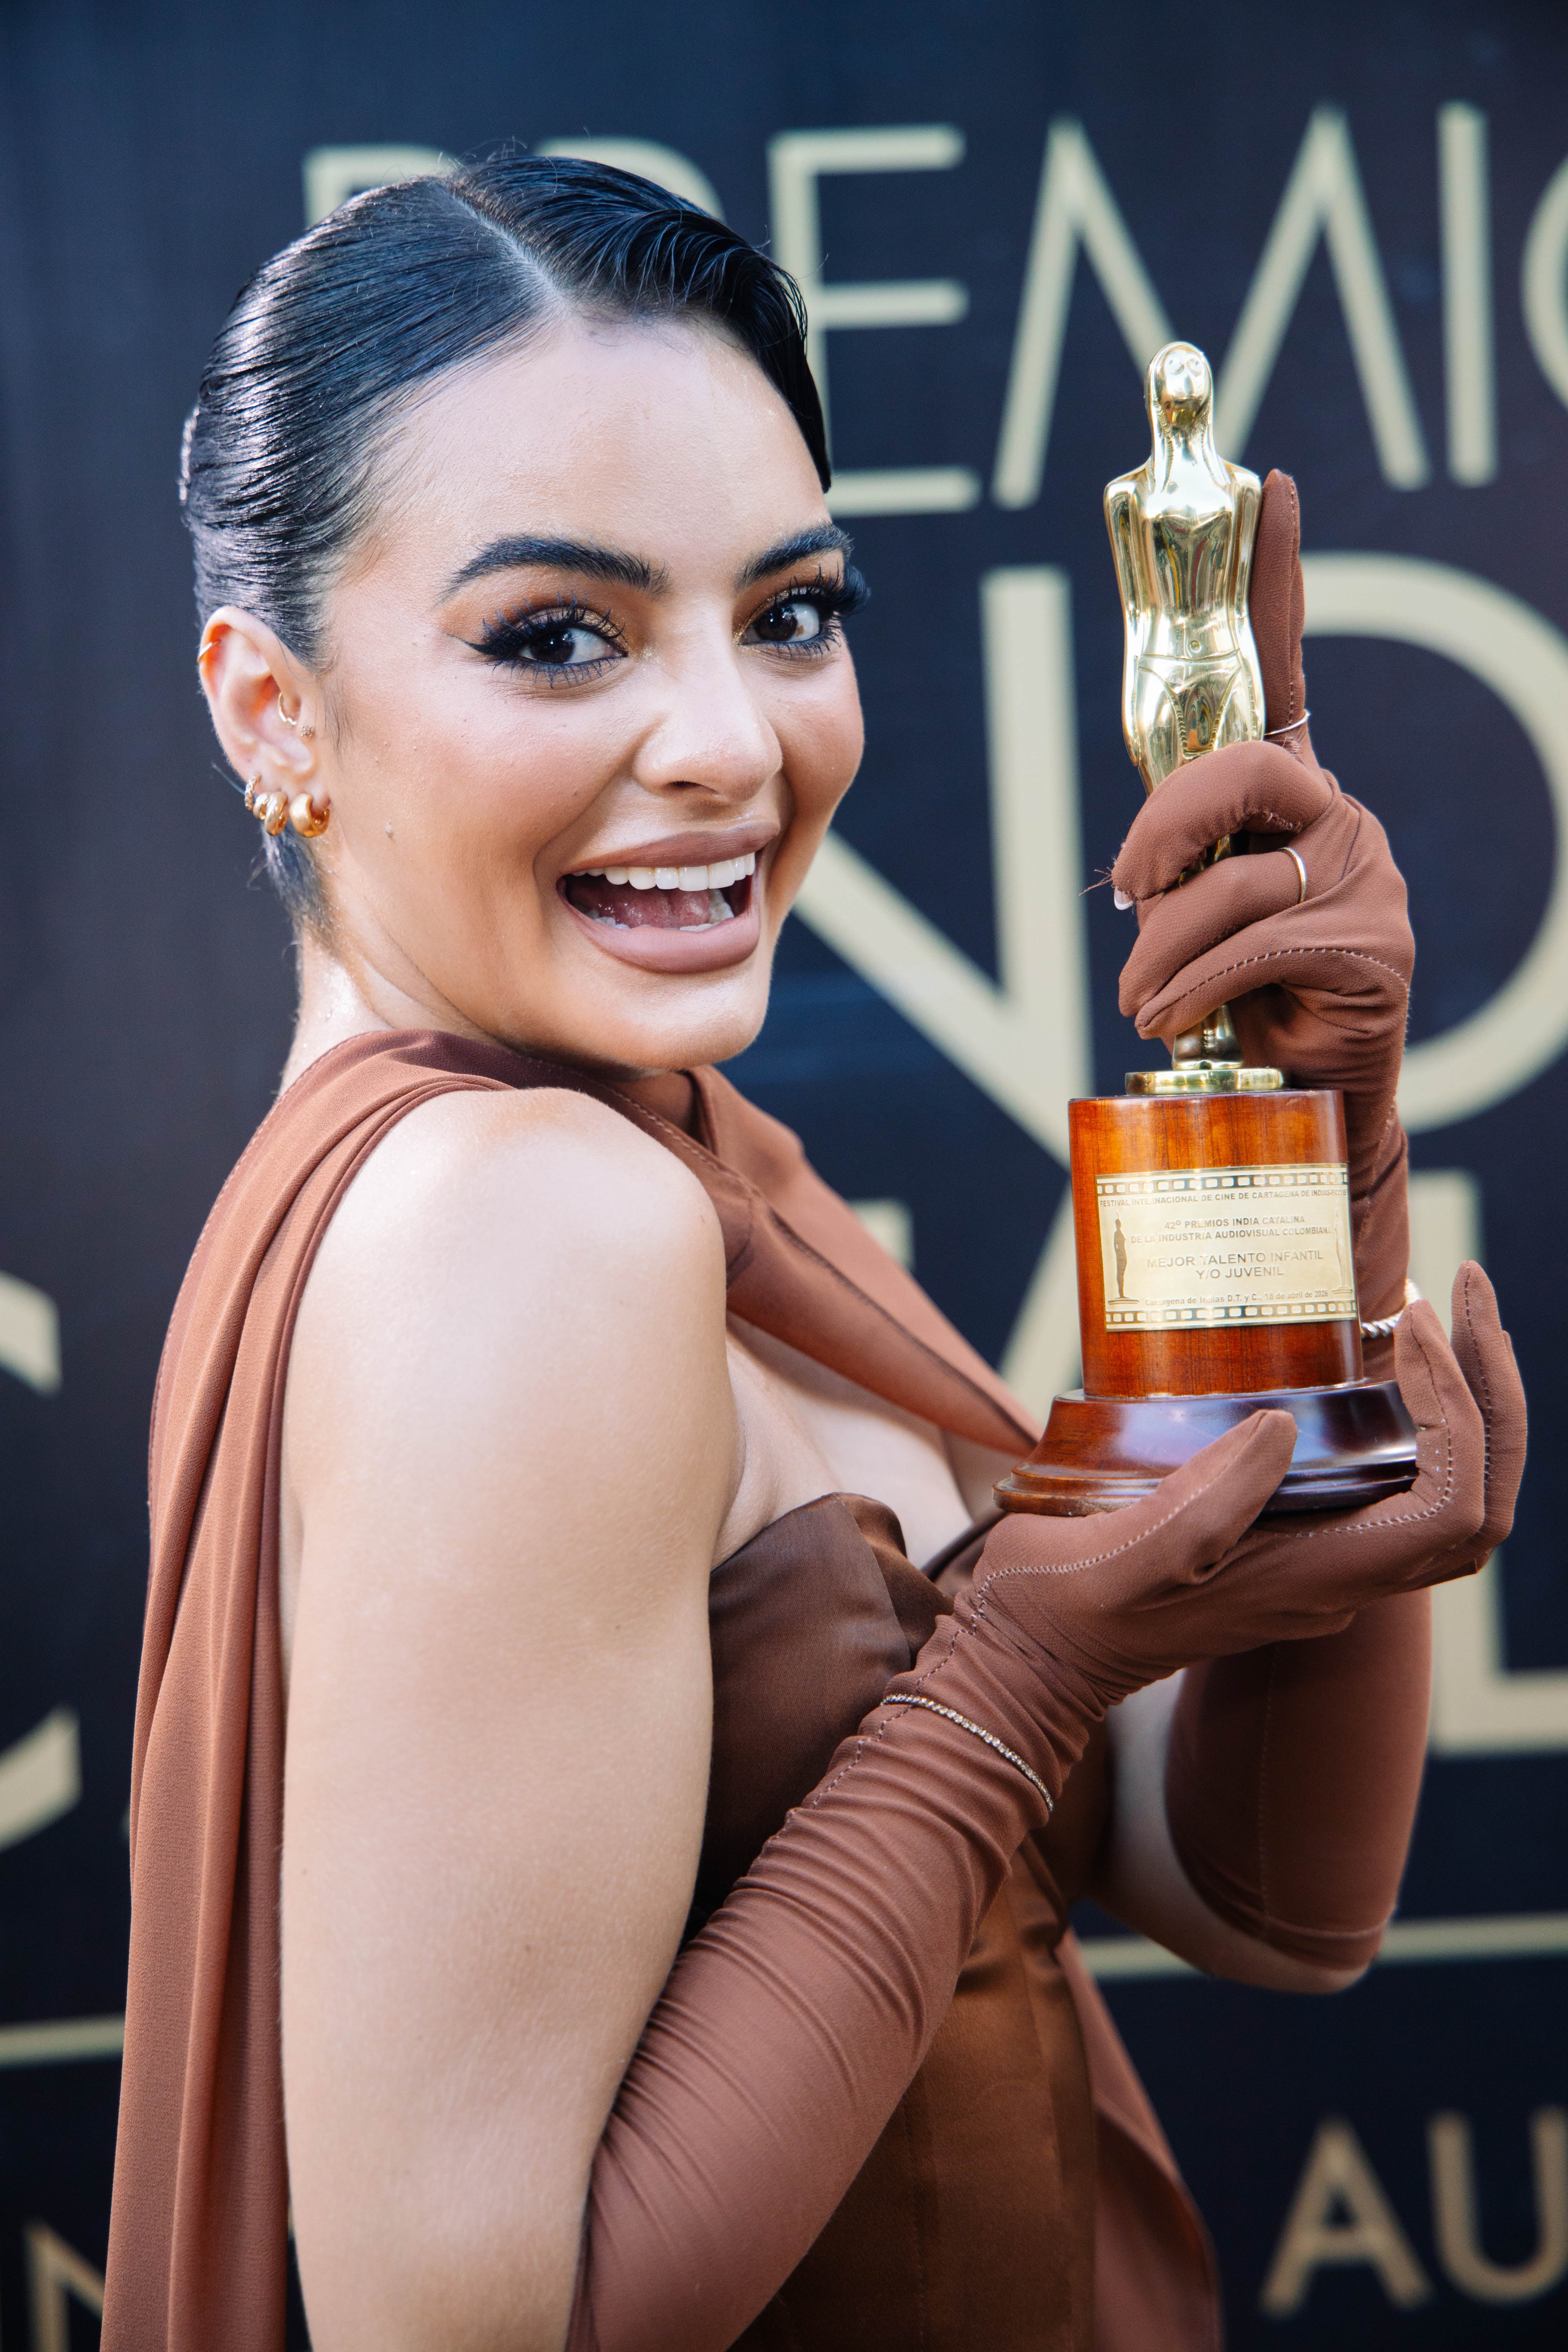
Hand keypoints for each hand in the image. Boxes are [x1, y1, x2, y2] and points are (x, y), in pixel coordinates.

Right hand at [927, 1266, 1521, 1729]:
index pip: (1454, 1512)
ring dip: (1463, 1399)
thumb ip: (1204, 1504)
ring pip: (1448, 1491)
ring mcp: (1323, 1563)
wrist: (1031, 1661)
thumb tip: (1281, 1427)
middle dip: (1493, 1392)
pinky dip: (1412, 1416)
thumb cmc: (1063, 1608)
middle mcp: (1338, 1578)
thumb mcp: (1121, 1554)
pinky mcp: (1294, 1543)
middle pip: (1478, 1500)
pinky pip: (1395, 1484)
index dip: (1459, 1414)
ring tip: (1426, 1310)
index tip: (1407, 1328)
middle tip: (1461, 1289)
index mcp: (1312, 1579)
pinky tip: (1369, 1356)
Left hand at [1108, 471, 1412, 1211]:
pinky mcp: (1370, 939)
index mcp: (1288, 798)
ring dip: (1161, 950)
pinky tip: (1181, 1022)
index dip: (1277, 576)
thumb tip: (1129, 873)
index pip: (1283, 668)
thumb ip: (1173, 870)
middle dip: (1160, 834)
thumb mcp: (1193, 919)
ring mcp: (1364, 872)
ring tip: (1150, 1002)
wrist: (1305, 1102)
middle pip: (1237, 767)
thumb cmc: (1238, 1003)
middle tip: (1128, 894)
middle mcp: (1337, 815)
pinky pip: (1251, 940)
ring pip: (1228, 877)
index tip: (1270, 481)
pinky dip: (1192, 986)